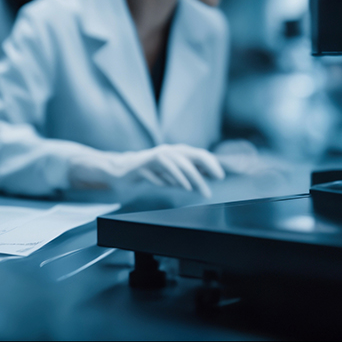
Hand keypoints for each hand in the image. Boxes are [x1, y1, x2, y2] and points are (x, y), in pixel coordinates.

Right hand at [68, 144, 224, 196]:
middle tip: (214, 184)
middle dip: (204, 168)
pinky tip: (176, 186)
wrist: (120, 171)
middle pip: (191, 155)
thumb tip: (206, 177)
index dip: (212, 164)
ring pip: (177, 161)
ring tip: (196, 190)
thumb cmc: (148, 172)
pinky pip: (160, 166)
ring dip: (189, 176)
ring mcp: (156, 155)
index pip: (199, 154)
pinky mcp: (144, 162)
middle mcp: (168, 151)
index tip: (221, 176)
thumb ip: (186, 174)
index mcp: (177, 153)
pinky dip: (170, 176)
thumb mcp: (170, 174)